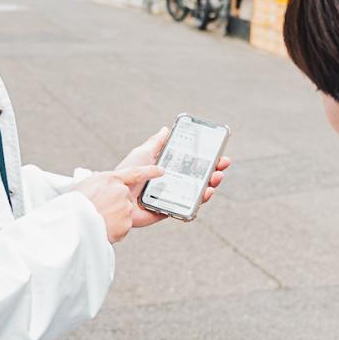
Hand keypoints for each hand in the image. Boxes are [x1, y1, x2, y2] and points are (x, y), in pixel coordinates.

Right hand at [74, 166, 162, 243]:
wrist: (73, 223)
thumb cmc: (74, 204)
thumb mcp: (85, 184)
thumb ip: (99, 182)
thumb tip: (100, 180)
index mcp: (111, 179)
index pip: (136, 173)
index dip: (150, 171)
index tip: (161, 171)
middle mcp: (121, 192)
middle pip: (125, 198)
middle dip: (116, 205)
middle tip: (100, 210)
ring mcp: (125, 208)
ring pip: (123, 213)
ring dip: (113, 217)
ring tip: (97, 219)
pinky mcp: (126, 224)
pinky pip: (122, 227)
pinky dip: (113, 229)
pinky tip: (101, 227)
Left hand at [113, 127, 232, 228]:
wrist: (116, 194)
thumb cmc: (127, 173)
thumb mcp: (143, 153)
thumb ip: (155, 143)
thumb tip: (166, 129)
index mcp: (169, 170)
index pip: (194, 165)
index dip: (208, 160)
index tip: (220, 154)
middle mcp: (173, 184)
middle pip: (199, 179)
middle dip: (214, 171)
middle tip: (222, 165)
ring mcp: (172, 198)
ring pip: (197, 193)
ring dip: (211, 185)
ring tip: (216, 178)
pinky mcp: (169, 211)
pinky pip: (187, 209)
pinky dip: (199, 203)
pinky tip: (205, 194)